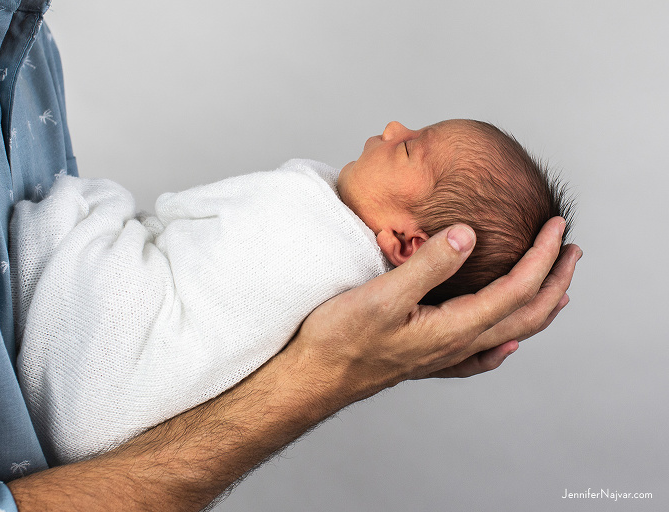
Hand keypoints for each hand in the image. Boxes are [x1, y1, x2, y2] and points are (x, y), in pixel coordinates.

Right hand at [292, 217, 580, 403]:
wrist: (315, 377)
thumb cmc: (341, 338)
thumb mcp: (382, 295)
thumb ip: (427, 265)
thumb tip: (468, 235)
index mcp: (454, 327)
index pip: (517, 289)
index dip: (542, 256)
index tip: (557, 227)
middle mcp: (457, 345)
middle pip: (526, 314)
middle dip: (555, 280)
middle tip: (572, 249)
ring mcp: (444, 356)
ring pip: (509, 332)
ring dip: (539, 306)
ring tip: (556, 288)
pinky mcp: (428, 359)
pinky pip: (481, 356)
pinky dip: (504, 342)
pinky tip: (506, 345)